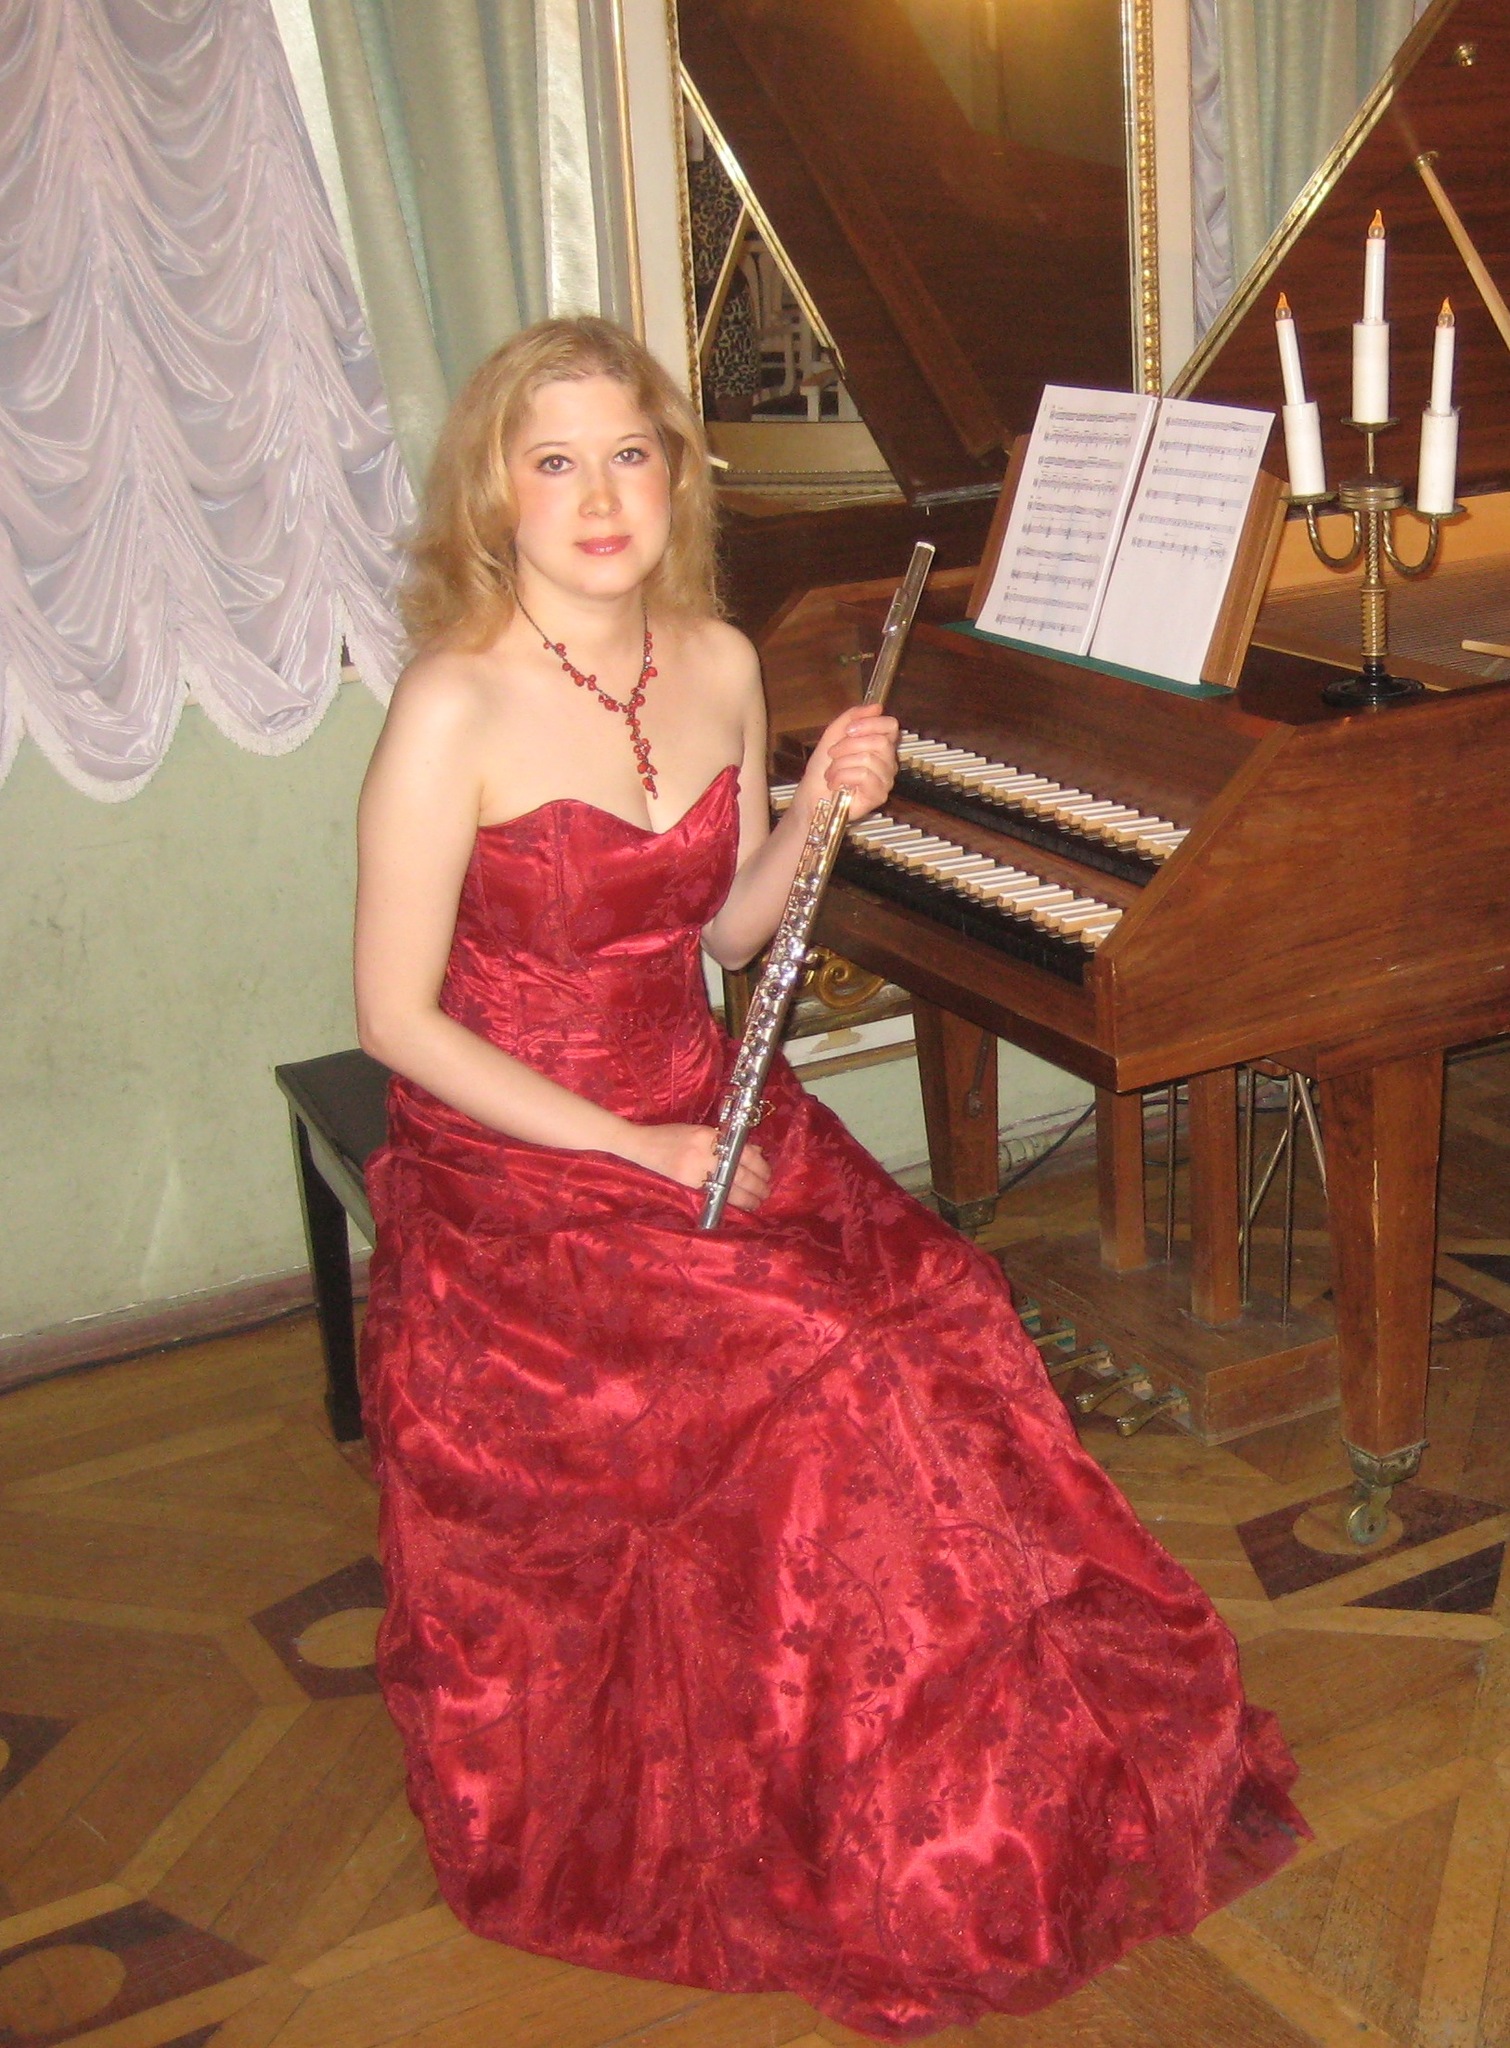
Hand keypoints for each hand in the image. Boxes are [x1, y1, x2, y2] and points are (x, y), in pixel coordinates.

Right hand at [621, 1123, 771, 1212]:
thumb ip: (724, 1141)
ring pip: (731, 1188)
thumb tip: (754, 1152)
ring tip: (758, 1201)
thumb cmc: (671, 1135)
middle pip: (740, 1173)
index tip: (767, 1173)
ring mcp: (695, 1170)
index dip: (759, 1165)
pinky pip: (716, 1194)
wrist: (643, 1145)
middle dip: (758, 1185)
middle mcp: (704, 1152)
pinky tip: (740, 1204)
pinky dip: (731, 1200)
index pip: (742, 1152)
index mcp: (709, 1135)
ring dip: (748, 1196)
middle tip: (767, 1191)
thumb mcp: (701, 1131)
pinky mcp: (688, 1184)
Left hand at [803, 707, 897, 825]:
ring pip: (868, 758)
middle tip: (833, 754)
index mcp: (880, 745)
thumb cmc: (823, 768)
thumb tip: (876, 706)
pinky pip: (864, 775)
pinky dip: (843, 776)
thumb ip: (853, 717)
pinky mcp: (879, 795)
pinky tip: (835, 784)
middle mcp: (888, 761)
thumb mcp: (834, 735)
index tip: (848, 730)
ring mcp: (885, 779)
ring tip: (831, 773)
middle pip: (879, 741)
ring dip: (841, 764)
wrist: (811, 795)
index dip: (869, 724)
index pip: (890, 726)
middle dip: (848, 745)